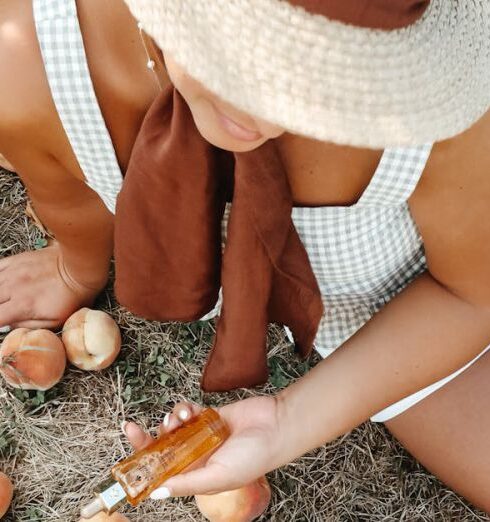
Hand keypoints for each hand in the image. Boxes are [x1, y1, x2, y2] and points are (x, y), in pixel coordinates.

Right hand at [0, 242, 104, 328]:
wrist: (80, 268)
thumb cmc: (73, 295)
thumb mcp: (57, 320)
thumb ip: (30, 325)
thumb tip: (11, 325)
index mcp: (22, 305)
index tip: (1, 323)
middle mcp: (12, 288)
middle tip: (5, 311)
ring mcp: (13, 272)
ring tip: (5, 301)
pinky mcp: (17, 260)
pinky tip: (1, 284)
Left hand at [123, 396, 282, 496]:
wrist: (274, 427)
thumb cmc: (253, 458)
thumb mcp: (216, 476)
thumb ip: (187, 483)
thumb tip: (157, 494)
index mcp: (196, 476)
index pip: (162, 473)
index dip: (143, 465)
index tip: (126, 458)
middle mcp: (196, 456)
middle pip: (162, 448)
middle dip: (147, 438)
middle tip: (132, 428)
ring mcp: (202, 435)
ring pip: (173, 427)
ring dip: (170, 421)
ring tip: (180, 418)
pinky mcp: (209, 415)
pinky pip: (188, 411)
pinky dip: (184, 409)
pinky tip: (190, 410)